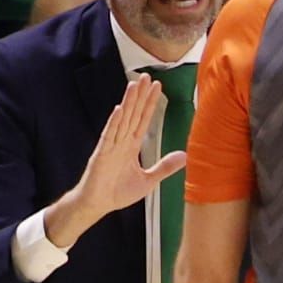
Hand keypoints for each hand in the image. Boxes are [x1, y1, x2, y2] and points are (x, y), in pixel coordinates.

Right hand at [71, 74, 187, 216]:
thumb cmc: (118, 192)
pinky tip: (119, 110)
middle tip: (147, 77)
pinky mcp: (102, 154)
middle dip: (140, 96)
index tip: (157, 88)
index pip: (143, 120)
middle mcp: (122, 142)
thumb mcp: (148, 180)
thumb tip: (184, 156)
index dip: (150, 104)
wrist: (98, 205)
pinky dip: (114, 123)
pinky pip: (108, 135)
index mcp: (132, 146)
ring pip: (122, 119)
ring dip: (128, 102)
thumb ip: (164, 167)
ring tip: (134, 85)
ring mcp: (111, 146)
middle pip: (133, 113)